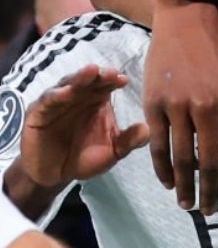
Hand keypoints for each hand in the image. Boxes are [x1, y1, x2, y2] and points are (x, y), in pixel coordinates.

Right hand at [19, 65, 148, 188]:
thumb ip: (129, 141)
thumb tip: (148, 129)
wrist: (55, 175)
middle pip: (89, 81)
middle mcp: (78, 97)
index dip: (114, 80)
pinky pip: (47, 101)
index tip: (124, 80)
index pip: (107, 85)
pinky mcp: (38, 113)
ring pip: (68, 85)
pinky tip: (67, 92)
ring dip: (79, 78)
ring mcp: (57, 103)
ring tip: (91, 72)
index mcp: (97, 101)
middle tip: (110, 72)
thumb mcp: (112, 151)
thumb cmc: (85, 158)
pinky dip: (57, 95)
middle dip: (100, 75)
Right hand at [144, 0, 217, 214]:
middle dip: (211, 193)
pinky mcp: (154, 103)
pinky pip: (158, 144)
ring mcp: (178, 106)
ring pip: (181, 158)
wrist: (185, 23)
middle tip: (211, 212)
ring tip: (188, 205)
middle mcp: (207, 108)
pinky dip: (162, 168)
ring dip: (184, 187)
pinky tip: (168, 182)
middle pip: (208, 163)